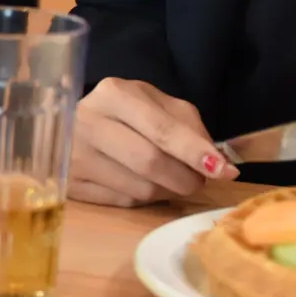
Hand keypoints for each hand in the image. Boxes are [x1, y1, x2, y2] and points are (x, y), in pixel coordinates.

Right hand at [71, 77, 237, 205]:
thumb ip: (189, 128)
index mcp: (114, 94)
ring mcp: (75, 155)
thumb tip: (216, 163)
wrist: (73, 125)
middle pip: (150, 162)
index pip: (162, 129)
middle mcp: (89, 122)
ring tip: (172, 181)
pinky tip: (146, 185)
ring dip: (168, 191)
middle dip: (186, 178)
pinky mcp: (70, 184)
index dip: (196, 152)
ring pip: (140, 188)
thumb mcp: (157, 105)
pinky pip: (123, 202)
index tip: (225, 170)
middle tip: (199, 181)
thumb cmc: (125, 114)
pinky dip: (145, 199)